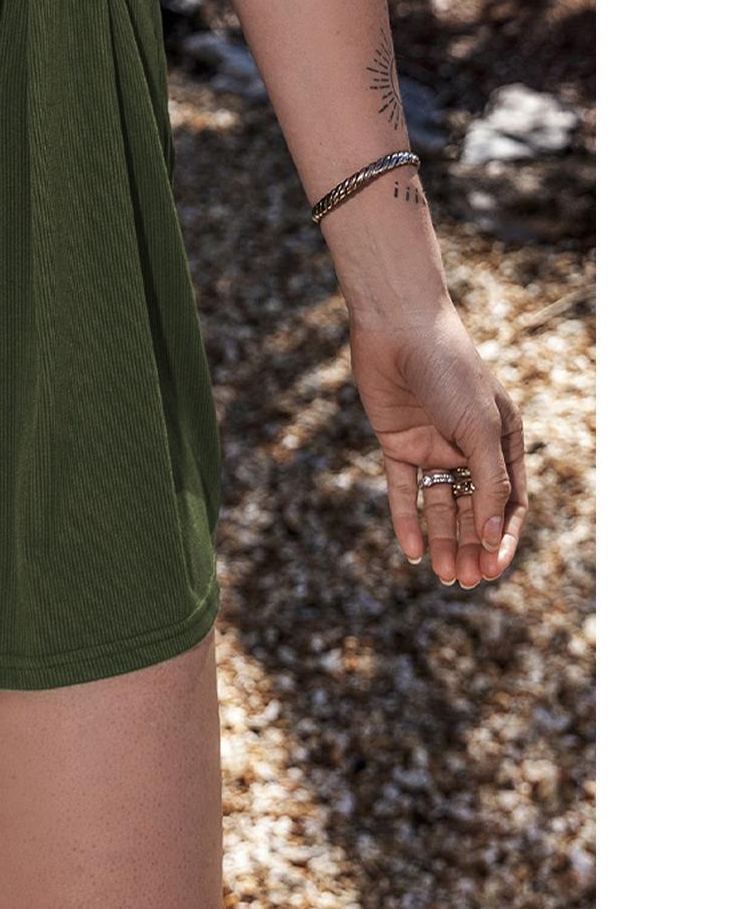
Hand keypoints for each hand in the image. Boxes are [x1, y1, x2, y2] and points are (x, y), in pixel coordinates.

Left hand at [349, 298, 527, 589]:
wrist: (397, 327)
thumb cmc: (450, 371)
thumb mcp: (479, 429)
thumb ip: (489, 482)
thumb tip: (497, 536)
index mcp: (503, 439)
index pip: (510, 501)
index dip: (503, 537)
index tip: (493, 569)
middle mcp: (469, 445)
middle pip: (474, 508)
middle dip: (472, 545)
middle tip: (463, 581)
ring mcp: (433, 444)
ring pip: (441, 503)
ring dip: (443, 538)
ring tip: (442, 574)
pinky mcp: (398, 442)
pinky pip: (403, 488)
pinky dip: (408, 517)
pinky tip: (411, 549)